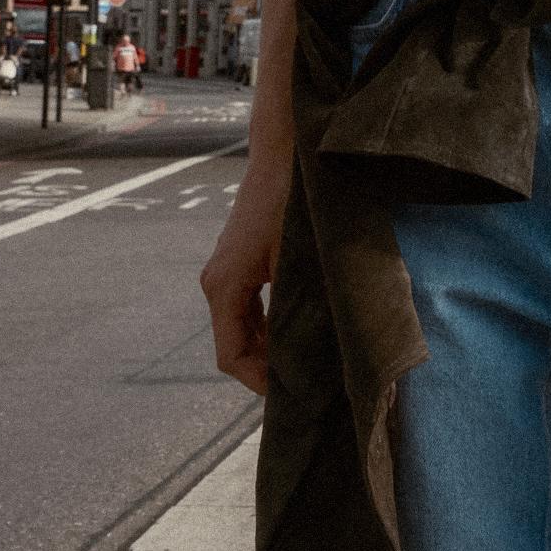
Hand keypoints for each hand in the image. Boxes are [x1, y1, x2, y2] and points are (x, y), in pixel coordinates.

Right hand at [201, 146, 292, 393]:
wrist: (287, 154)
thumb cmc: (294, 202)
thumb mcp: (302, 260)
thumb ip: (304, 306)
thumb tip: (332, 352)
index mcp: (225, 287)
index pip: (232, 357)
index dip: (260, 383)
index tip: (294, 396)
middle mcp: (218, 283)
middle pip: (236, 347)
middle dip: (269, 371)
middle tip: (311, 388)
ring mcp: (226, 273)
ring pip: (243, 330)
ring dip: (270, 351)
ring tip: (310, 367)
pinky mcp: (242, 264)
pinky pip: (250, 310)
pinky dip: (271, 329)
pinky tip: (302, 334)